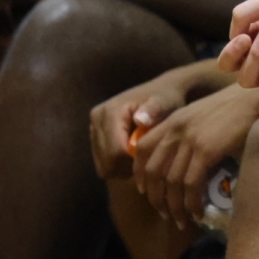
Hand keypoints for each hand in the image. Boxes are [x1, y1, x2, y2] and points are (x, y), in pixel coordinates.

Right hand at [89, 66, 206, 179]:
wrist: (160, 91)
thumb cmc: (165, 98)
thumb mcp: (164, 102)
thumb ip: (154, 110)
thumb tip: (140, 119)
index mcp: (110, 112)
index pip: (115, 152)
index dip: (133, 162)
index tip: (150, 158)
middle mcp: (97, 119)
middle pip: (107, 161)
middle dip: (127, 167)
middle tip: (146, 161)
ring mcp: (93, 128)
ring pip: (103, 165)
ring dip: (122, 168)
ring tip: (141, 158)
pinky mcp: (95, 135)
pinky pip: (103, 163)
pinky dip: (117, 165)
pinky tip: (133, 157)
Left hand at [130, 85, 258, 229]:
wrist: (256, 99)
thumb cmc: (236, 108)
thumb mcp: (202, 116)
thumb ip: (188, 134)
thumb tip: (183, 163)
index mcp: (173, 120)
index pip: (142, 148)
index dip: (140, 173)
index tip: (146, 191)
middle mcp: (176, 129)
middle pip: (153, 170)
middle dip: (156, 198)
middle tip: (165, 214)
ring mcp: (190, 140)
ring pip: (171, 182)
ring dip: (174, 207)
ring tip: (181, 221)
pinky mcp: (206, 150)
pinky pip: (191, 184)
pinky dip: (191, 203)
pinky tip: (197, 212)